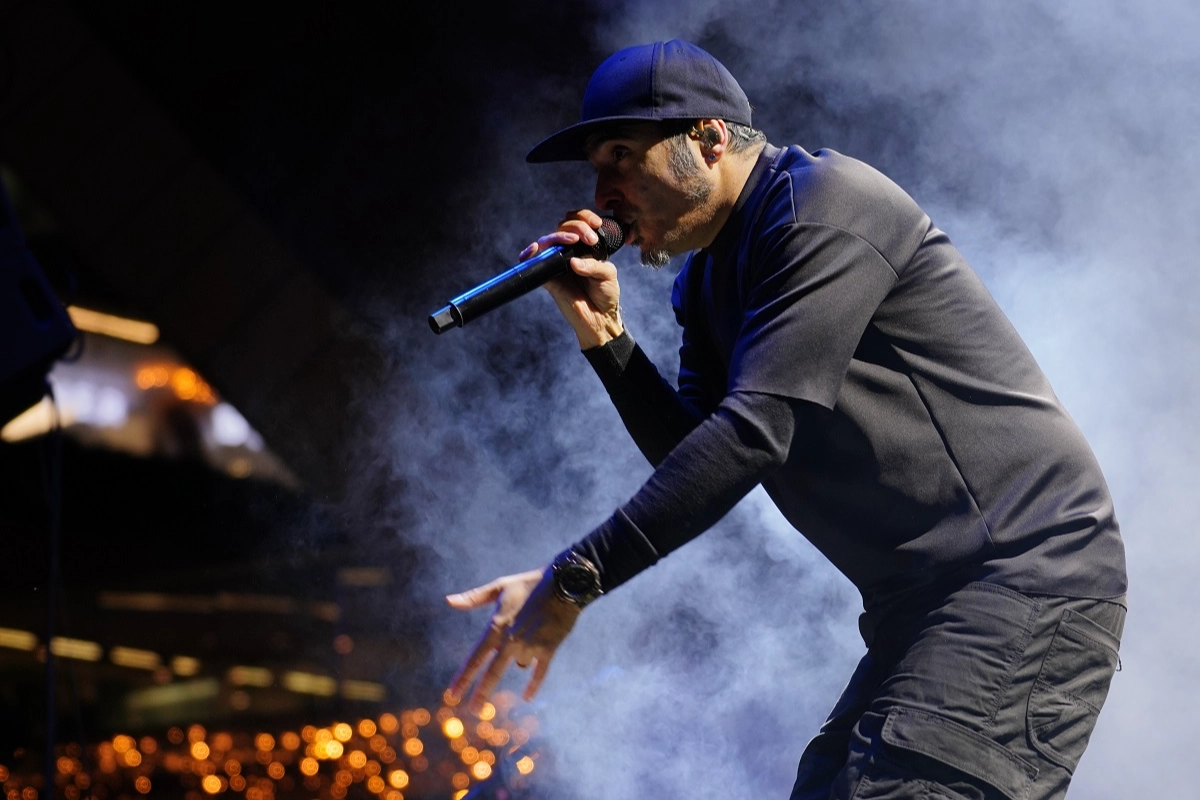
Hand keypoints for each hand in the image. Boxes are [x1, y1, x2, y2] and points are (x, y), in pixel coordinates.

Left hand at [446, 567, 581, 713]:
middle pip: (492, 673)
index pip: (475, 658)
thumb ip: (473, 598)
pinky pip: (539, 672)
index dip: (463, 678)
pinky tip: (527, 697)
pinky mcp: (548, 649)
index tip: (451, 696)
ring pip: (519, 665)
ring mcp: (530, 646)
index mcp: (496, 626)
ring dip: (520, 658)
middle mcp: (511, 640)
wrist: (564, 582)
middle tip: (472, 710)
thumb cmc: (529, 583)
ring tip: (532, 631)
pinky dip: (534, 685)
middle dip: (481, 694)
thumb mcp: (499, 587)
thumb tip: (448, 601)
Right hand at [520, 209, 623, 348]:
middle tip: (590, 239)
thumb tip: (573, 262)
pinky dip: (530, 254)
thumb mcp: (608, 274)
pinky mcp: (548, 278)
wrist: (600, 319)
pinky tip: (534, 249)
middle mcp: (569, 252)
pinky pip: (533, 263)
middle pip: (562, 227)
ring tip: (573, 240)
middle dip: (577, 226)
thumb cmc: (605, 295)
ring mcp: (556, 264)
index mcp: (584, 247)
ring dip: (559, 236)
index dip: (584, 217)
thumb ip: (594, 265)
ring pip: (549, 241)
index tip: (596, 223)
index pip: (578, 222)